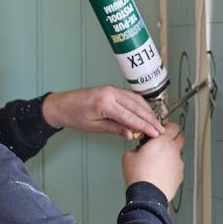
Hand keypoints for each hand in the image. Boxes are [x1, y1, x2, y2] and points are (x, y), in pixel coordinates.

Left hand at [42, 86, 163, 139]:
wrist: (62, 105)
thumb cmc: (74, 115)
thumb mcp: (94, 127)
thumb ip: (115, 129)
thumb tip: (131, 134)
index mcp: (104, 103)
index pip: (129, 116)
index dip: (144, 126)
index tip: (154, 133)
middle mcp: (110, 93)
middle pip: (136, 107)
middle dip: (150, 119)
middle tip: (160, 130)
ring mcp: (112, 89)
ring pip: (136, 100)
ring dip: (148, 112)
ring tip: (156, 124)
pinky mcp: (112, 90)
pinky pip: (131, 97)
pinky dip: (140, 105)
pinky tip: (146, 113)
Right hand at [121, 122, 184, 200]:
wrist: (148, 195)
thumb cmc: (139, 176)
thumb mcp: (128, 156)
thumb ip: (136, 148)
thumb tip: (138, 150)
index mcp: (162, 141)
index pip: (173, 126)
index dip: (167, 126)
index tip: (162, 128)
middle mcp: (173, 150)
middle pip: (181, 137)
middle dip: (173, 137)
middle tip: (164, 140)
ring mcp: (178, 163)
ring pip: (178, 153)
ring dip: (170, 154)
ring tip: (158, 161)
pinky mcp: (179, 175)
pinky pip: (177, 167)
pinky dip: (171, 167)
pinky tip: (160, 172)